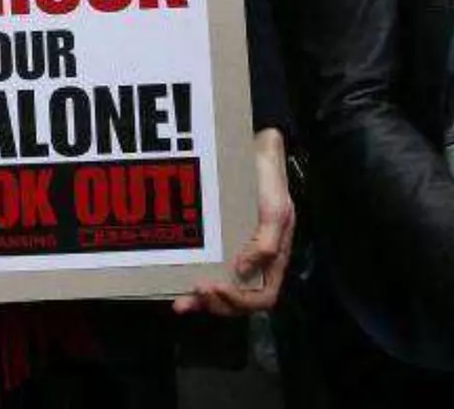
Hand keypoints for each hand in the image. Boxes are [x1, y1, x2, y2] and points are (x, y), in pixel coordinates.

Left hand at [174, 128, 294, 315]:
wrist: (254, 151)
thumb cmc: (269, 181)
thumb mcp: (276, 209)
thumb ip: (268, 242)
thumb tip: (242, 271)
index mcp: (273, 259)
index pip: (262, 297)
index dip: (240, 301)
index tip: (217, 287)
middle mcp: (255, 262)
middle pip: (239, 300)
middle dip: (217, 303)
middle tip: (196, 291)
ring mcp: (236, 254)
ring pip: (221, 291)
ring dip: (202, 301)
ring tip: (181, 302)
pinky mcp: (218, 243)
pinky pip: (207, 270)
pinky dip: (193, 282)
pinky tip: (176, 284)